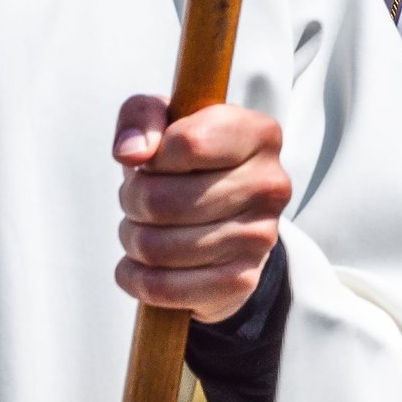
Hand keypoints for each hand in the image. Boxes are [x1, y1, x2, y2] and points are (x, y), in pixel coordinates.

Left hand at [111, 96, 291, 323]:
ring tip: (145, 228)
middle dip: (133, 201)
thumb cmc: (185, 161)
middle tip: (139, 200)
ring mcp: (260, 237)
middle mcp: (270, 184)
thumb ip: (141, 114)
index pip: (188, 143)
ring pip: (157, 247)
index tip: (154, 161)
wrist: (220, 219)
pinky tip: (142, 265)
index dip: (153, 156)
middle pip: (162, 200)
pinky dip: (135, 277)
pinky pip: (163, 287)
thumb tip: (131, 152)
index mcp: (259, 133)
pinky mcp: (241, 281)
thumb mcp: (162, 121)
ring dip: (133, 239)